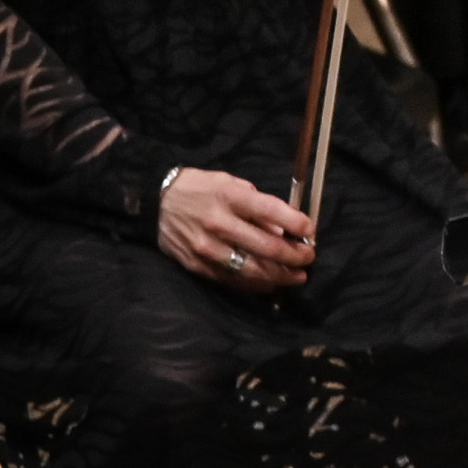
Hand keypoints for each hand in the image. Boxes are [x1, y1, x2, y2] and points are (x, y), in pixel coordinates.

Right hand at [160, 168, 312, 292]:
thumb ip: (258, 205)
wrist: (157, 203)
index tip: (310, 231)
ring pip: (250, 269)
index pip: (271, 212)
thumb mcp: (232, 183)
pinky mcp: (196, 265)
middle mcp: (218, 223)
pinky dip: (254, 284)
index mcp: (230, 197)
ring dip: (279, 276)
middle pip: (265, 246)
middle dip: (293, 256)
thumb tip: (283, 229)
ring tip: (296, 277)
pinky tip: (269, 283)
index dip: (296, 223)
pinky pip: (231, 279)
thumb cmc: (202, 189)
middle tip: (308, 258)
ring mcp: (206, 247)